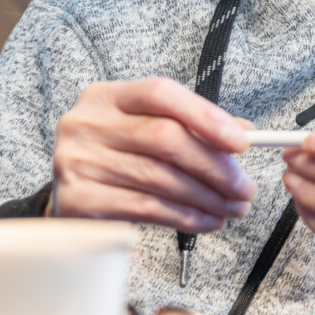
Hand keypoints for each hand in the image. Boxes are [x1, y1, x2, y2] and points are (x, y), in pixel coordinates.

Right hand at [50, 78, 254, 231]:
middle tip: (244, 187)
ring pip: (160, 178)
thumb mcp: (147, 128)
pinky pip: (146, 207)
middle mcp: (87, 123)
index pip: (161, 94)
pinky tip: (206, 220)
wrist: (71, 192)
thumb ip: (191, 126)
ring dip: (206, 197)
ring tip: (231, 207)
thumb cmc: (117, 156)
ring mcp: (78, 161)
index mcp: (107, 96)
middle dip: (215, 167)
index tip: (242, 142)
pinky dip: (185, 217)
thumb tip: (242, 133)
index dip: (206, 117)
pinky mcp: (78, 199)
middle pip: (166, 139)